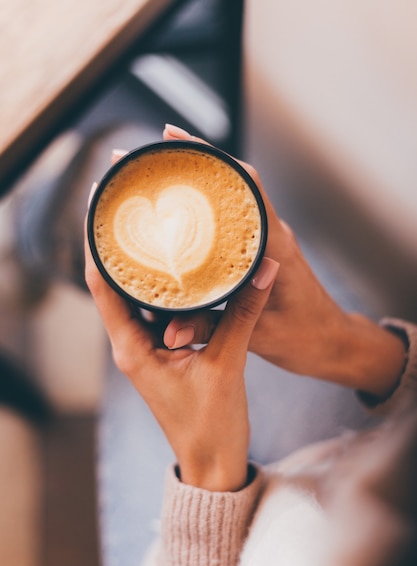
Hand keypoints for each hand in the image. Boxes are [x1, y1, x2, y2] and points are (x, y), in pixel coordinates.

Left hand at [85, 219, 278, 490]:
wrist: (214, 462)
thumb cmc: (211, 425)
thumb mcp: (228, 365)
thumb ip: (242, 315)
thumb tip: (264, 269)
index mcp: (132, 348)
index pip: (103, 286)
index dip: (101, 249)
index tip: (108, 215)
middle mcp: (132, 344)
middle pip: (119, 287)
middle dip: (128, 252)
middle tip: (144, 213)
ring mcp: (148, 349)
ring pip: (143, 299)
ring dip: (150, 270)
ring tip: (163, 232)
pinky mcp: (167, 353)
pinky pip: (164, 313)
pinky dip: (172, 292)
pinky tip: (188, 270)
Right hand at [161, 125, 406, 398]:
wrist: (328, 341)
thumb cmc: (301, 337)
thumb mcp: (255, 336)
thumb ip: (211, 329)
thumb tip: (169, 334)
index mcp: (274, 245)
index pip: (245, 185)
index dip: (211, 157)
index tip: (174, 140)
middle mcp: (272, 232)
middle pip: (235, 180)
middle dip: (194, 160)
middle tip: (152, 151)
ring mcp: (268, 237)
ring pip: (234, 194)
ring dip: (201, 177)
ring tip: (159, 170)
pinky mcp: (262, 247)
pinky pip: (234, 214)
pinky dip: (208, 202)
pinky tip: (182, 204)